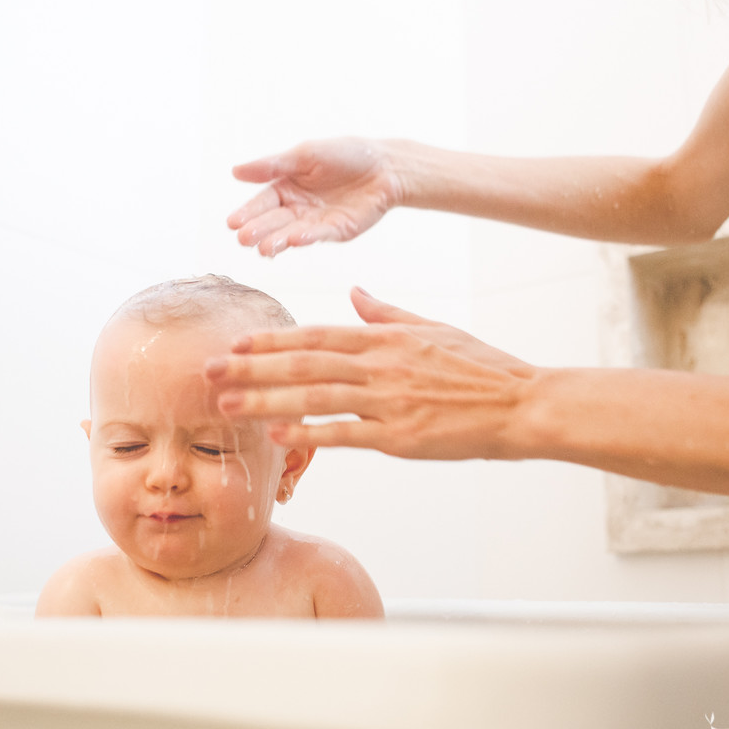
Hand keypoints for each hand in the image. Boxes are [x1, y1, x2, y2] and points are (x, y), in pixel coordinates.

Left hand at [204, 287, 536, 458]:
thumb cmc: (479, 366)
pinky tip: (277, 435)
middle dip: (251, 368)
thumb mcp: (431, 328)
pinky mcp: (400, 434)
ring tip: (227, 406)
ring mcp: (388, 399)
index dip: (272, 340)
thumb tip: (355, 292)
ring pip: (314, 396)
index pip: (316, 334)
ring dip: (266, 400)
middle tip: (209, 372)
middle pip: (304, 362)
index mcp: (385, 337)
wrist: (520, 403)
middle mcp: (380, 364)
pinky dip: (310, 433)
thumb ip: (386, 312)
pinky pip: (345, 433)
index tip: (236, 343)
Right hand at [227, 138, 401, 256]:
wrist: (386, 166)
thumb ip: (273, 166)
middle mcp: (298, 208)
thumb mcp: (305, 155)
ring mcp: (316, 222)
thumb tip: (235, 171)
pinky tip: (294, 239)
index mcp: (287, 187)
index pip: (262, 202)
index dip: (248, 212)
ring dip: (277, 241)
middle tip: (243, 239)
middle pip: (274, 221)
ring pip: (292, 234)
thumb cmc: (346, 155)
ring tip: (263, 249)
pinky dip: (306, 238)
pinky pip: (319, 235)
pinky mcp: (337, 231)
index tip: (232, 222)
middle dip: (258, 231)